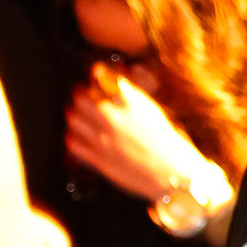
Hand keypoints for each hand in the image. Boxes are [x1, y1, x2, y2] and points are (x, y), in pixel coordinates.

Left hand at [66, 68, 216, 205]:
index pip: (103, 79)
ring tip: (79, 116)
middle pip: (82, 98)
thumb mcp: (154, 113)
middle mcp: (114, 118)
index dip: (97, 74)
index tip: (96, 73)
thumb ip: (133, 99)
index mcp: (132, 104)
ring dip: (74, 115)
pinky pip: (73, 144)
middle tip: (82, 96)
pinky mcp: (98, 158)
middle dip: (81, 95)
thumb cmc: (170, 143)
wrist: (173, 174)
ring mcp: (103, 139)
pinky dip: (73, 137)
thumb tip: (117, 87)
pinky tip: (79, 137)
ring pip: (73, 119)